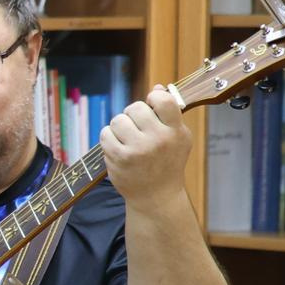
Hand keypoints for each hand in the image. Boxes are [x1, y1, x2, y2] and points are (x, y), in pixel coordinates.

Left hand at [103, 84, 191, 207]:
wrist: (156, 196)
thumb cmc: (168, 162)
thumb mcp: (178, 137)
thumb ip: (168, 112)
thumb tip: (156, 87)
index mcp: (175, 131)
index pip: (163, 100)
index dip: (153, 98)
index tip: (152, 105)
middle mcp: (158, 139)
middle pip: (135, 108)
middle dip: (133, 114)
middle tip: (137, 126)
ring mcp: (137, 149)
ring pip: (118, 120)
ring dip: (119, 126)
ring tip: (127, 137)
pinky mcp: (119, 158)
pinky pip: (105, 134)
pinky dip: (109, 137)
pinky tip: (117, 146)